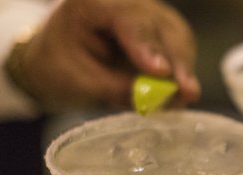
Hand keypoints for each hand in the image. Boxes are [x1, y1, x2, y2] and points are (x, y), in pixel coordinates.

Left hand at [16, 0, 199, 111]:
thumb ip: (117, 87)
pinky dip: (181, 69)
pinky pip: (178, 46)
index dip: (147, 45)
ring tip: (184, 97)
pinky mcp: (157, 29)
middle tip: (188, 92)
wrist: (54, 59)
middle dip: (177, 60)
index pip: (127, 18)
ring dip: (184, 67)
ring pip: (177, 34)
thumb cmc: (58, 67)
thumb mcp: (78, 81)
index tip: (161, 71)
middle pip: (160, 25)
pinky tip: (180, 90)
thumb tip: (159, 97)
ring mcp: (144, 12)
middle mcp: (123, 0)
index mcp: (91, 4)